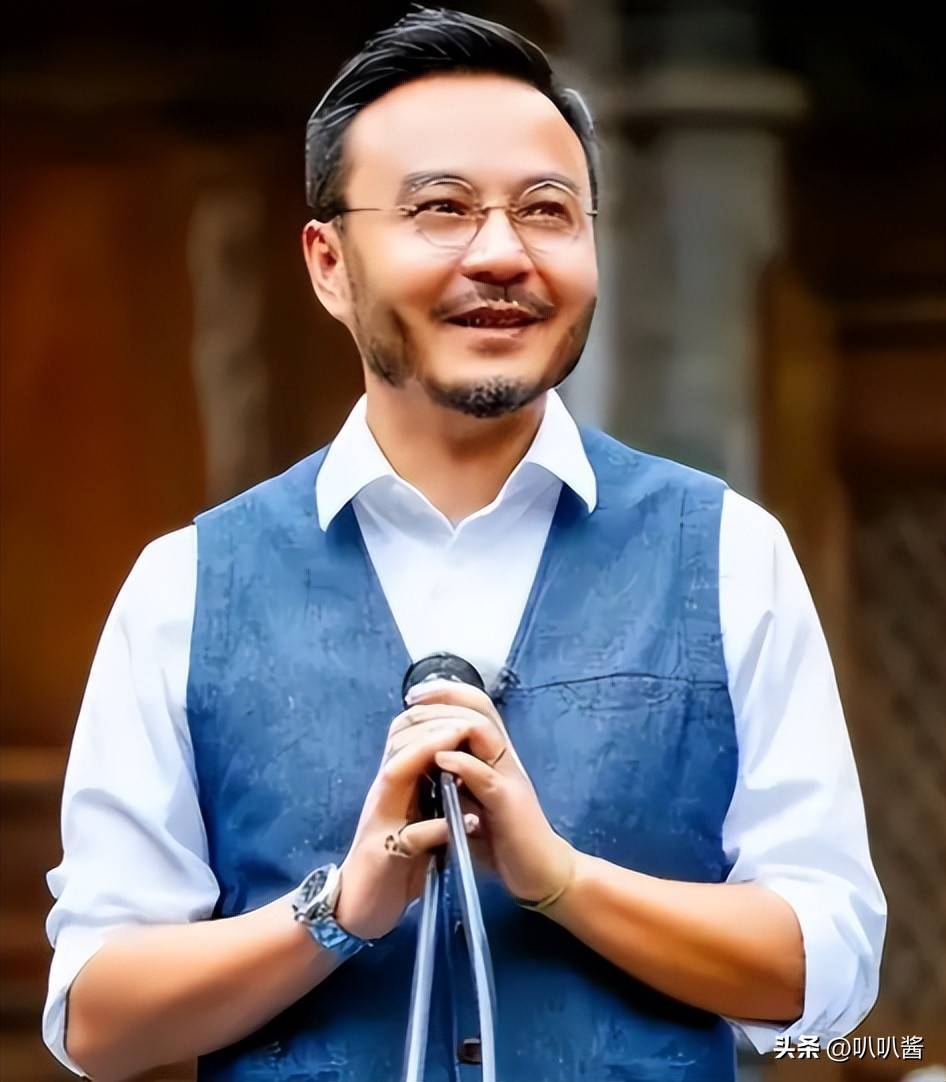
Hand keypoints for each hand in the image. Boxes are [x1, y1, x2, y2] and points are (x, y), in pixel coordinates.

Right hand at [335, 700, 499, 940]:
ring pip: (395, 775)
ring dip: (426, 757)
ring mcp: (379, 824)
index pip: (404, 737)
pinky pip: (408, 838)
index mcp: (393, 787)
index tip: (465, 709)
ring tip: (458, 750)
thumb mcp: (413, 820)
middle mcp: (383, 796)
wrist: (357, 909)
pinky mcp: (383, 857)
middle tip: (468, 721)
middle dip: (433, 727)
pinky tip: (466, 823)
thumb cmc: (391, 863)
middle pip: (398, 745)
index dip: (431, 718)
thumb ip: (429, 794)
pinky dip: (436, 828)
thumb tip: (461, 766)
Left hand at [409, 682, 575, 907]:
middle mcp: (504, 758)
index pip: (476, 706)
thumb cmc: (502, 838)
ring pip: (484, 731)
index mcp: (495, 755)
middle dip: (442, 697)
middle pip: (479, 708)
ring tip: (420, 721)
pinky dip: (463, 763)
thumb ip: (454, 778)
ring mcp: (509, 777)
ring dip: (448, 722)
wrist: (539, 871)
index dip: (446, 693)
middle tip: (412, 698)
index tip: (413, 695)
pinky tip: (440, 759)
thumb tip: (424, 759)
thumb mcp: (472, 800)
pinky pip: (487, 776)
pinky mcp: (509, 803)